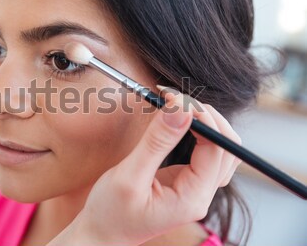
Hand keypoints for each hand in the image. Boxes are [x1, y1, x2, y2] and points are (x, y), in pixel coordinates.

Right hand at [48, 92, 241, 245]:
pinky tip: (180, 122)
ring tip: (179, 106)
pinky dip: (198, 133)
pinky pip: (205, 153)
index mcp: (192, 198)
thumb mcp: (129, 175)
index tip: (176, 97)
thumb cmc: (110, 212)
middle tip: (177, 99)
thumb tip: (180, 108)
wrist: (102, 234)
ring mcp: (195, 189)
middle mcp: (200, 195)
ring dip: (206, 123)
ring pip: (220, 150)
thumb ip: (157, 142)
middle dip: (207, 117)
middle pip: (227, 148)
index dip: (201, 117)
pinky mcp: (186, 182)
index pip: (216, 149)